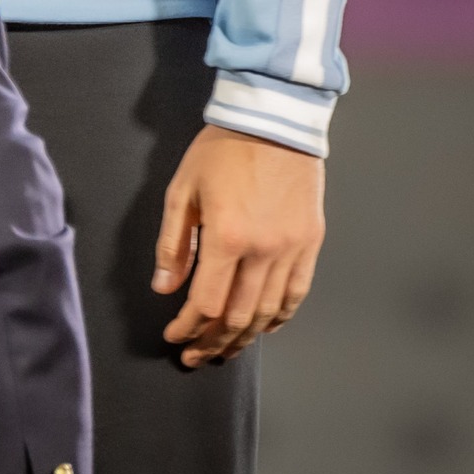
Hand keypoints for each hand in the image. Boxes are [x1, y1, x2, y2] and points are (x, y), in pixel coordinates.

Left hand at [151, 125, 324, 366]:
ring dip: (245, 338)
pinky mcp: (310, 241)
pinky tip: (264, 326)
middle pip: (237, 318)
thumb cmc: (223, 148)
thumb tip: (164, 286)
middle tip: (196, 355)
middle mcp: (263, 251)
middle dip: (212, 343)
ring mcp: (291, 249)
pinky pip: (297, 293)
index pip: (205, 304)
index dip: (187, 328)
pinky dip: (279, 317)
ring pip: (268, 313)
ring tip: (225, 348)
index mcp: (227, 237)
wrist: (275, 117)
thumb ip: (172, 242)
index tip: (174, 337)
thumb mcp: (183, 188)